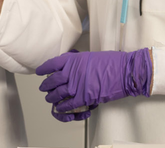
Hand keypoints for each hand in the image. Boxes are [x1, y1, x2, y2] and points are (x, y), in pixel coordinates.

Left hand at [35, 48, 152, 120]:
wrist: (124, 71)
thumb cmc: (112, 62)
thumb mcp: (90, 57)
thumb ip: (78, 62)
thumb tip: (71, 68)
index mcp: (74, 60)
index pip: (53, 64)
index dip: (44, 69)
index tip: (40, 72)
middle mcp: (72, 72)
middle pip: (53, 81)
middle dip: (46, 86)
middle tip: (43, 88)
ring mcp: (77, 85)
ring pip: (58, 94)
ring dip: (52, 98)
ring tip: (50, 99)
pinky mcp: (84, 97)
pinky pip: (68, 104)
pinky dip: (62, 107)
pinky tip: (60, 107)